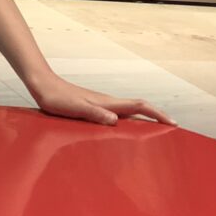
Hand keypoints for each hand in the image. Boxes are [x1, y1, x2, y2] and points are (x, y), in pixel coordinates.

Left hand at [30, 73, 175, 125]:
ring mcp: (101, 103)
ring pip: (128, 110)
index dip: (157, 114)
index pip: (138, 105)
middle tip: (171, 128)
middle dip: (156, 116)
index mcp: (106, 103)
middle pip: (138, 108)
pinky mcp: (93, 106)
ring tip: (155, 130)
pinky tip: (125, 127)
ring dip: (144, 118)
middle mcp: (107, 102)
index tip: (172, 122)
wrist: (42, 84)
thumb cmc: (56, 98)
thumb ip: (94, 114)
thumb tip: (115, 121)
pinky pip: (117, 113)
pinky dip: (129, 119)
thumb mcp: (74, 108)